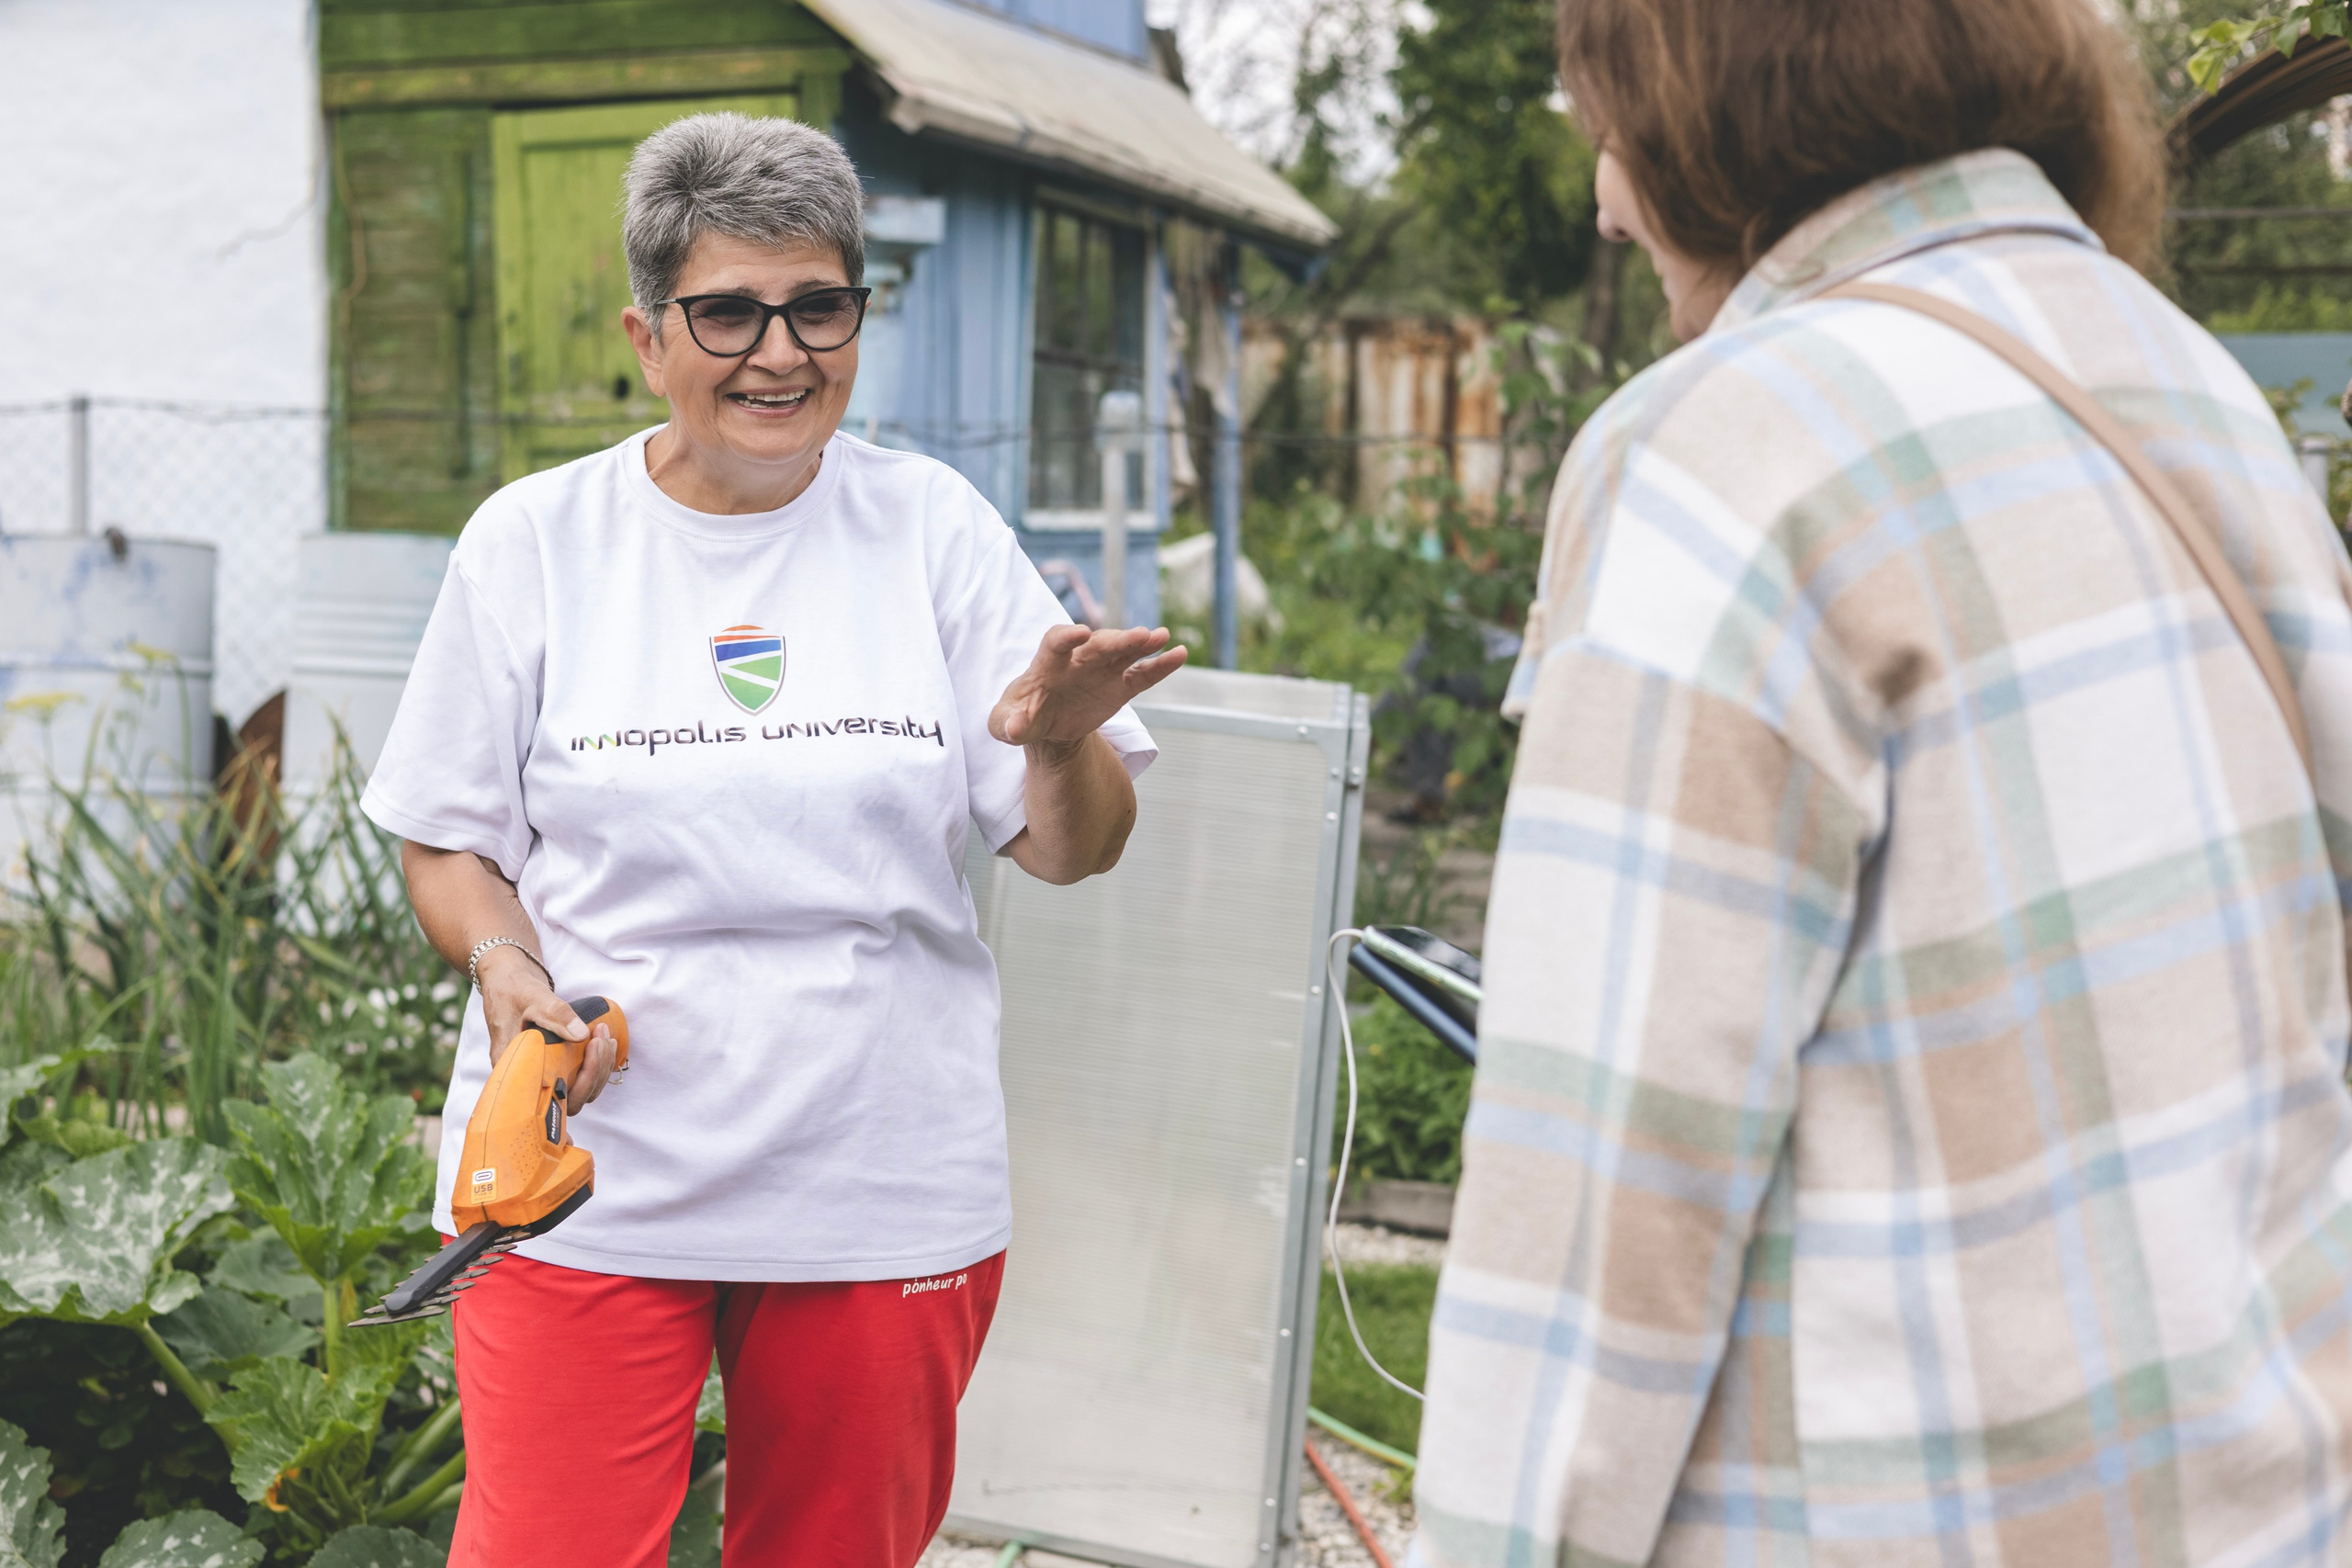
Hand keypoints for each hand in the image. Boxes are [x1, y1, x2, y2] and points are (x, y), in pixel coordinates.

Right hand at [476, 947, 619, 1112]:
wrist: (507, 981)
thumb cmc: (513, 990)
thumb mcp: (533, 998)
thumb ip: (556, 1014)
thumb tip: (581, 1034)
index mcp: (513, 1068)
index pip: (548, 1100)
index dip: (577, 1087)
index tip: (590, 1053)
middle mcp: (526, 1078)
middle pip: (569, 1100)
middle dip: (594, 1072)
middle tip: (601, 1039)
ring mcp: (540, 1072)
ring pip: (576, 1090)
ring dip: (598, 1068)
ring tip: (605, 1037)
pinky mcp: (551, 1064)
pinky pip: (576, 1076)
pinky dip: (594, 1063)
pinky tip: (603, 1041)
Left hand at [990, 624, 1186, 752]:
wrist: (1047, 724)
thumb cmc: (1022, 716)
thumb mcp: (1005, 724)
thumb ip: (1005, 724)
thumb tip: (1013, 727)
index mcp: (1047, 664)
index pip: (1056, 643)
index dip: (1067, 637)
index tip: (1081, 633)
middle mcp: (1078, 659)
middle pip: (1099, 644)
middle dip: (1118, 640)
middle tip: (1139, 636)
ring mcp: (1102, 670)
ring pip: (1125, 653)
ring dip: (1142, 644)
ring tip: (1161, 637)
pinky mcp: (1120, 685)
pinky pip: (1143, 674)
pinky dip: (1161, 665)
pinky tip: (1179, 654)